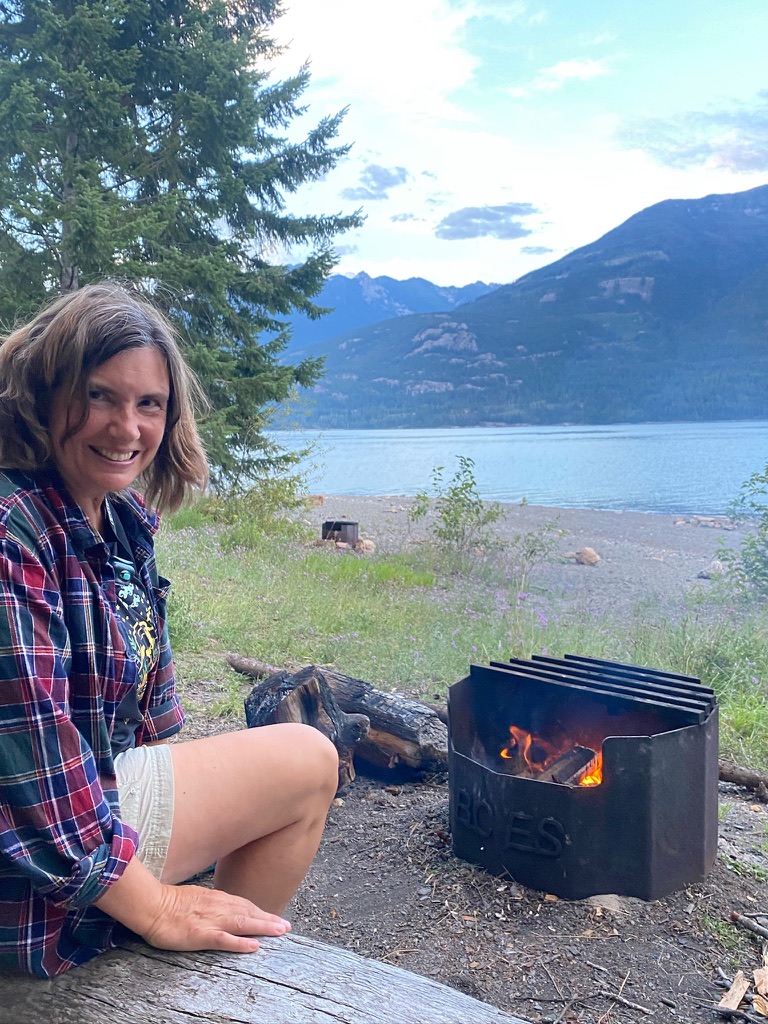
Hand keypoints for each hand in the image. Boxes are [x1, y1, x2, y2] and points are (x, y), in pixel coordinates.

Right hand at [141, 882, 290, 953]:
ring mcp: (211, 920)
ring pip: (243, 923)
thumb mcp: (194, 898)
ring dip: (264, 926)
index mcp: (215, 899)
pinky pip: (225, 939)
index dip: (260, 911)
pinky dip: (241, 942)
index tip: (273, 917)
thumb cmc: (168, 903)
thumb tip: (219, 907)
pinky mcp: (201, 934)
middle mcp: (218, 907)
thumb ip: (209, 903)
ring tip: (280, 931)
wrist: (151, 905)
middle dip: (269, 919)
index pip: (243, 904)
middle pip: (249, 912)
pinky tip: (254, 946)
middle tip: (287, 926)